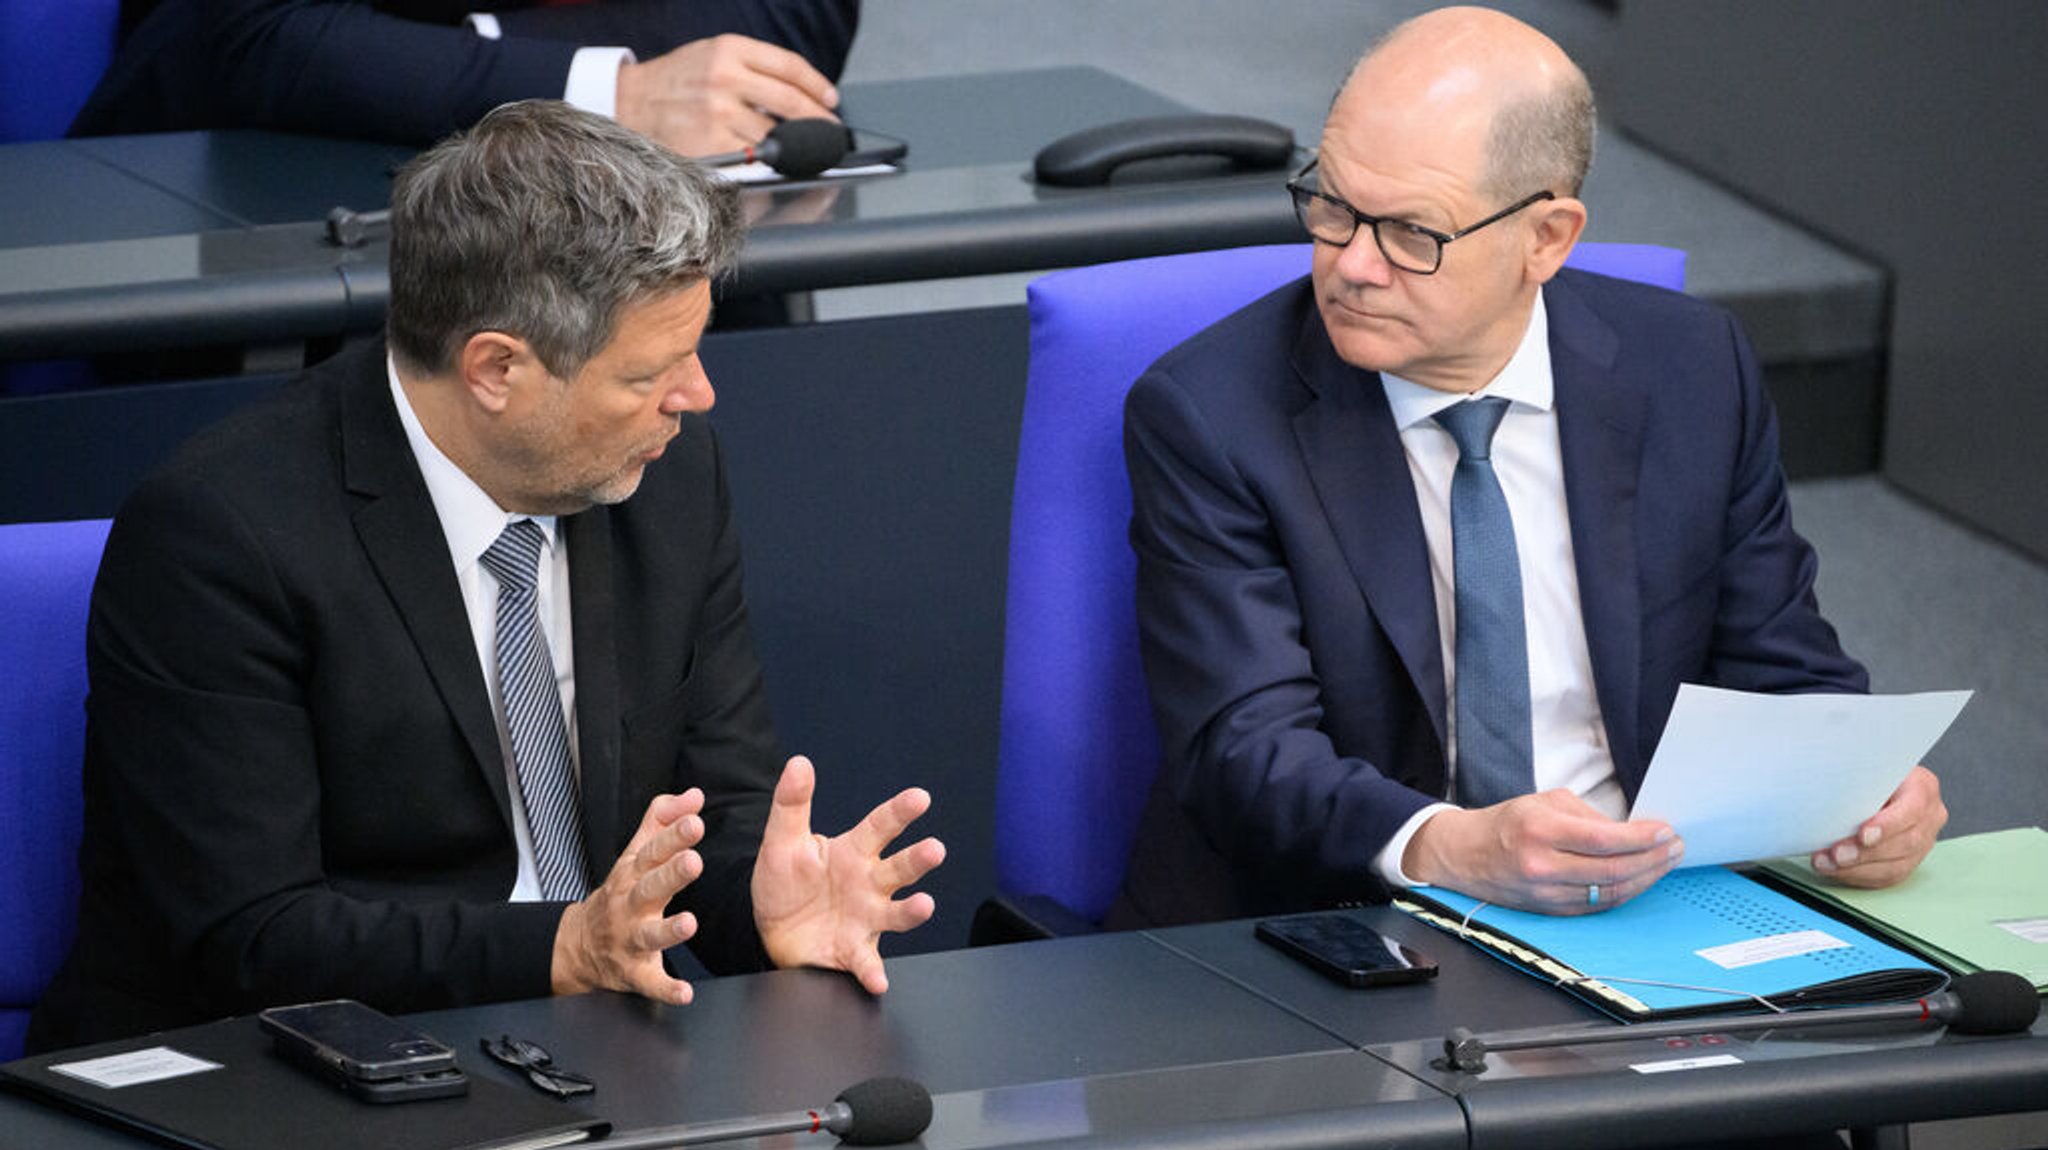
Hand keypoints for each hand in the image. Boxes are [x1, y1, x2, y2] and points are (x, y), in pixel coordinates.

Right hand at [551, 790, 706, 1004]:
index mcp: (633, 874)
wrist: (578, 946)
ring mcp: (629, 940)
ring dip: (668, 930)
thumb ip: (662, 820)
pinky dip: (666, 989)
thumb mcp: (634, 853)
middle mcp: (630, 905)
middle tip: (693, 861)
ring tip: (689, 923)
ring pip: (648, 935)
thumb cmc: (618, 894)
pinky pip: (650, 983)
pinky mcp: (634, 973)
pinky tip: (684, 992)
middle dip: (670, 874)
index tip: (694, 820)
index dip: (673, 835)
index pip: (653, 850)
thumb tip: (693, 795)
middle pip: (649, 887)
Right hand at [615, 34, 839, 156]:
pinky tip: (774, 161)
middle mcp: (725, 78)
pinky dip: (769, 162)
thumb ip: (753, 67)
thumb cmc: (677, 81)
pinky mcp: (711, 144)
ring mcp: (718, 114)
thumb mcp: (712, 54)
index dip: (818, 85)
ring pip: (776, 134)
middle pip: (790, 102)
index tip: (830, 98)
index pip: (789, 67)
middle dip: (819, 119)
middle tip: (831, 129)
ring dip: (797, 145)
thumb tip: (800, 90)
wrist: (631, 102)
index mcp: (729, 50)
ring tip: (804, 148)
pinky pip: (753, 157)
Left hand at [751, 756, 945, 993]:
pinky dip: (873, 972)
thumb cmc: (786, 883)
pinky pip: (867, 963)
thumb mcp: (782, 841)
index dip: (900, 812)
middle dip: (917, 860)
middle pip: (898, 869)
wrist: (770, 930)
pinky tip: (878, 980)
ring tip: (924, 905)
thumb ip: (792, 804)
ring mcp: (865, 919)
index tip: (919, 798)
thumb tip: (798, 763)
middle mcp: (868, 884)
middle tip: (934, 849)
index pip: (881, 827)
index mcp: (853, 852)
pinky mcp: (852, 952)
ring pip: (895, 914)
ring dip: (911, 911)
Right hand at [1402, 789, 1684, 913]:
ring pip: (1610, 892)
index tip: (1665, 831)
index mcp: (1540, 831)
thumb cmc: (1506, 823)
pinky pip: (1598, 905)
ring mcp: (1547, 894)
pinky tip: (1641, 879)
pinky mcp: (1551, 911)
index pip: (1603, 840)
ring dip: (1645, 878)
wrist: (1465, 856)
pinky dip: (1625, 892)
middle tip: (1674, 847)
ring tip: (1666, 862)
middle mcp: (1542, 867)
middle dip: (1653, 859)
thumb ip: (1588, 816)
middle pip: (1612, 870)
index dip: (1641, 838)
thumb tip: (1630, 831)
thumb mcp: (1544, 801)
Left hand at [1810, 764, 1944, 887]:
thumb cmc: (1869, 773)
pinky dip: (1858, 876)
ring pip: (1896, 865)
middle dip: (1866, 853)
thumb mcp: (1867, 769)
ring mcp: (1924, 841)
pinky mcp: (1910, 860)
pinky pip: (1887, 876)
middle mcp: (1930, 816)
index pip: (1912, 809)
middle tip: (1837, 854)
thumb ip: (1857, 781)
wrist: (1877, 784)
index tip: (1863, 835)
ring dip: (1857, 869)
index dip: (1888, 825)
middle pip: (1905, 842)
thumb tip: (1827, 792)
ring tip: (1827, 864)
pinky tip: (1836, 870)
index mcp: (1922, 787)